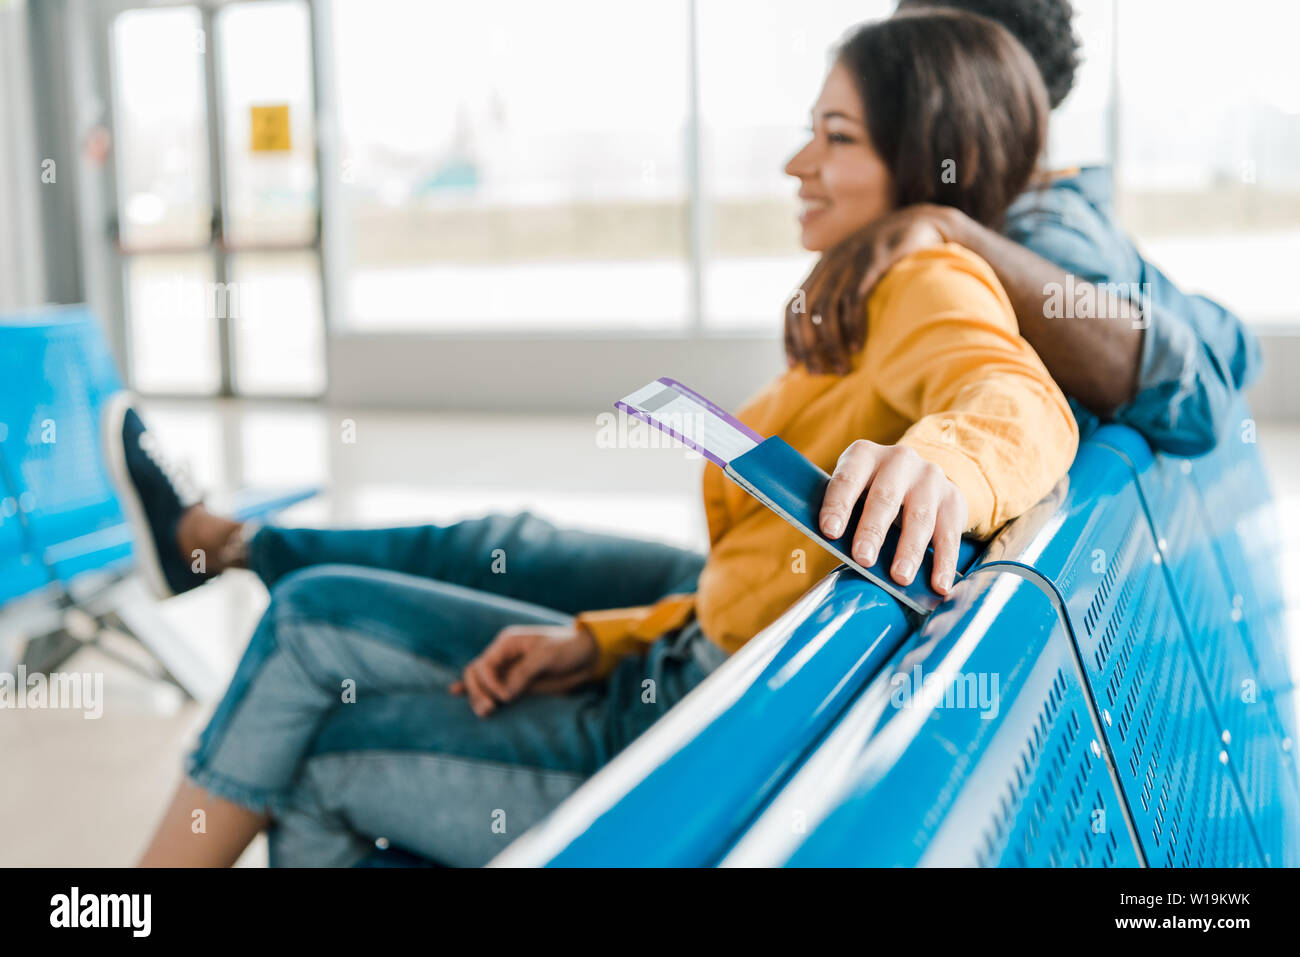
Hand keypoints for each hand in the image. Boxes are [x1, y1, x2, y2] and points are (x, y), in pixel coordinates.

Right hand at [450, 623, 598, 716]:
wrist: (587, 657)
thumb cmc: (568, 648)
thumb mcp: (546, 656)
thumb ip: (524, 673)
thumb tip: (505, 695)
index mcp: (507, 644)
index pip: (484, 665)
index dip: (489, 683)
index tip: (505, 697)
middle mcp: (504, 657)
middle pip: (475, 674)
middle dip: (477, 692)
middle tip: (488, 710)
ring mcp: (509, 672)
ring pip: (481, 684)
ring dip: (478, 697)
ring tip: (486, 712)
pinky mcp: (516, 685)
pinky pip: (492, 689)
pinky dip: (476, 691)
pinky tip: (457, 694)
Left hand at [785, 204, 961, 374]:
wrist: (924, 223)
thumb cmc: (891, 258)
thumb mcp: (858, 272)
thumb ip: (841, 295)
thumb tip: (829, 338)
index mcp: (820, 268)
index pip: (791, 306)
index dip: (789, 337)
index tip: (793, 365)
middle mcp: (829, 263)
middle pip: (804, 311)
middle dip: (807, 346)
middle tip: (818, 373)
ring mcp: (850, 260)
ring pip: (826, 309)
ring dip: (830, 344)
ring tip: (841, 368)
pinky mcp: (873, 262)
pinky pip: (854, 299)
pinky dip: (853, 326)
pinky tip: (857, 347)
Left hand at [818, 441, 967, 594]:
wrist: (918, 481)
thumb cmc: (871, 494)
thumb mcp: (853, 493)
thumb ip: (843, 515)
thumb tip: (835, 550)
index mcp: (864, 456)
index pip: (848, 478)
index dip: (838, 505)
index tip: (830, 532)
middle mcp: (899, 460)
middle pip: (885, 497)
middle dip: (873, 530)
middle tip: (863, 559)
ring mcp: (929, 478)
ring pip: (920, 517)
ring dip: (909, 550)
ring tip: (900, 577)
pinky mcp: (953, 499)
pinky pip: (949, 534)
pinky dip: (944, 562)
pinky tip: (938, 584)